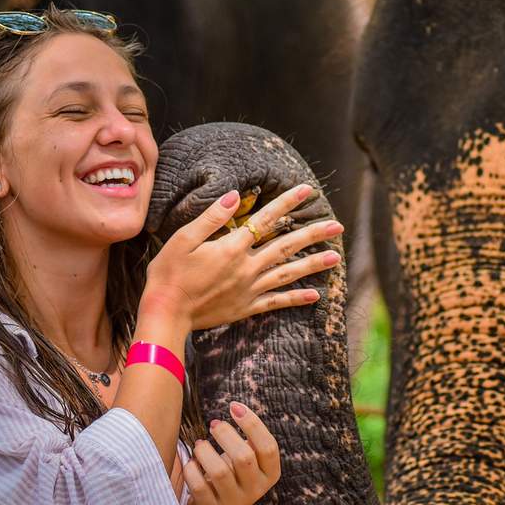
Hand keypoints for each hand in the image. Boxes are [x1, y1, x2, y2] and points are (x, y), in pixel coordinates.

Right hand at [142, 183, 342, 331]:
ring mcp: (249, 289)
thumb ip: (213, 217)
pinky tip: (315, 296)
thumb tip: (235, 195)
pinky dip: (296, 298)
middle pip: (286, 246)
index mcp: (233, 248)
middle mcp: (247, 267)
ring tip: (336, 257)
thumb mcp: (184, 238)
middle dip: (313, 234)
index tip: (308, 191)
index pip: (266, 219)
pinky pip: (277, 302)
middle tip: (338, 226)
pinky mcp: (247, 307)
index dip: (288, 203)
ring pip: (288, 273)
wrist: (166, 314)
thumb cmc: (169, 274)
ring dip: (313, 264)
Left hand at [184, 402, 280, 504]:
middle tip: (214, 425)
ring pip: (219, 472)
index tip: (234, 406)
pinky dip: (191, 468)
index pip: (268, 447)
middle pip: (244, 458)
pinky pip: (198, 485)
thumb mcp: (251, 462)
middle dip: (225, 435)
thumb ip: (250, 441)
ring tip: (200, 445)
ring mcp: (233, 502)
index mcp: (269, 474)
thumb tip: (236, 409)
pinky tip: (192, 463)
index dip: (253, 424)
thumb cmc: (235, 477)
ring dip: (205, 451)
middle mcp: (255, 489)